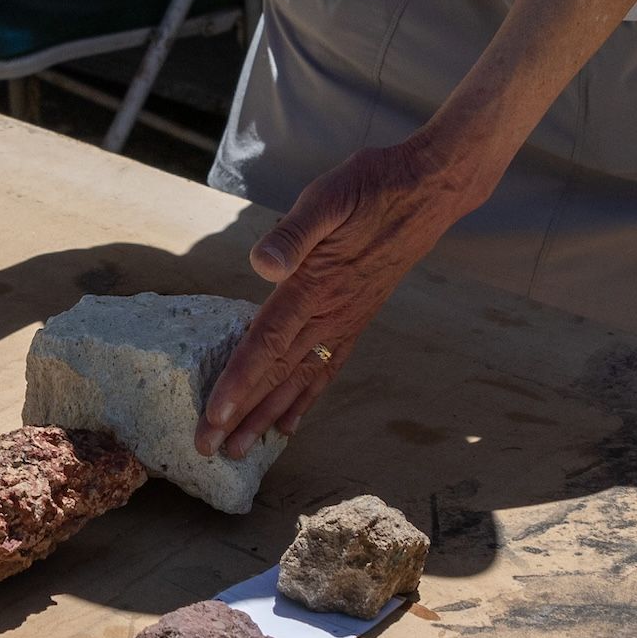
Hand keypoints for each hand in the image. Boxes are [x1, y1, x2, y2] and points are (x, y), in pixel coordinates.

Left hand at [202, 136, 483, 454]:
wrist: (428, 190)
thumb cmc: (372, 187)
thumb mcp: (329, 196)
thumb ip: (294, 233)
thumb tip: (263, 265)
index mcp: (315, 286)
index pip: (268, 344)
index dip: (239, 383)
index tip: (213, 418)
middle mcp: (330, 314)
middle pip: (277, 374)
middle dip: (241, 415)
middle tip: (208, 450)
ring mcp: (345, 321)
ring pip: (299, 380)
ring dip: (267, 417)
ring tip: (240, 449)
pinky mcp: (356, 319)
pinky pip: (326, 368)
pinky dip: (306, 399)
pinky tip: (290, 422)